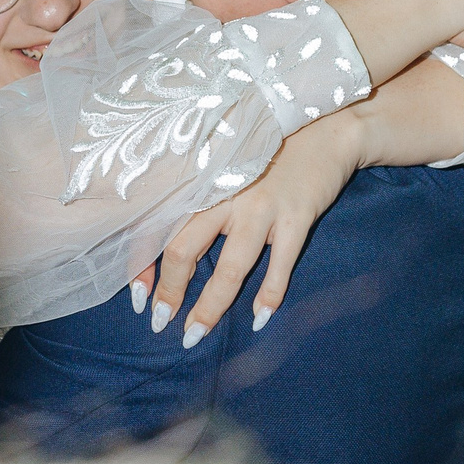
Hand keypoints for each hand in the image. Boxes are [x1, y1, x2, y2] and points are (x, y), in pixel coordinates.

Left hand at [136, 113, 361, 343]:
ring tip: (196, 334)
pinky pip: (280, 264)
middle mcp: (225, 194)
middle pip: (185, 251)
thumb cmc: (267, 152)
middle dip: (170, 293)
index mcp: (202, 183)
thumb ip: (200, 204)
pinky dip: (270, 294)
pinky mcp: (297, 215)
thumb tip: (173, 253)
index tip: (138, 298)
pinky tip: (260, 318)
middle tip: (161, 324)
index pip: (158, 229)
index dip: (143, 266)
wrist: (325, 129)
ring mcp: (262, 206)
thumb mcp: (225, 171)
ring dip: (211, 307)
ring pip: (230, 267)